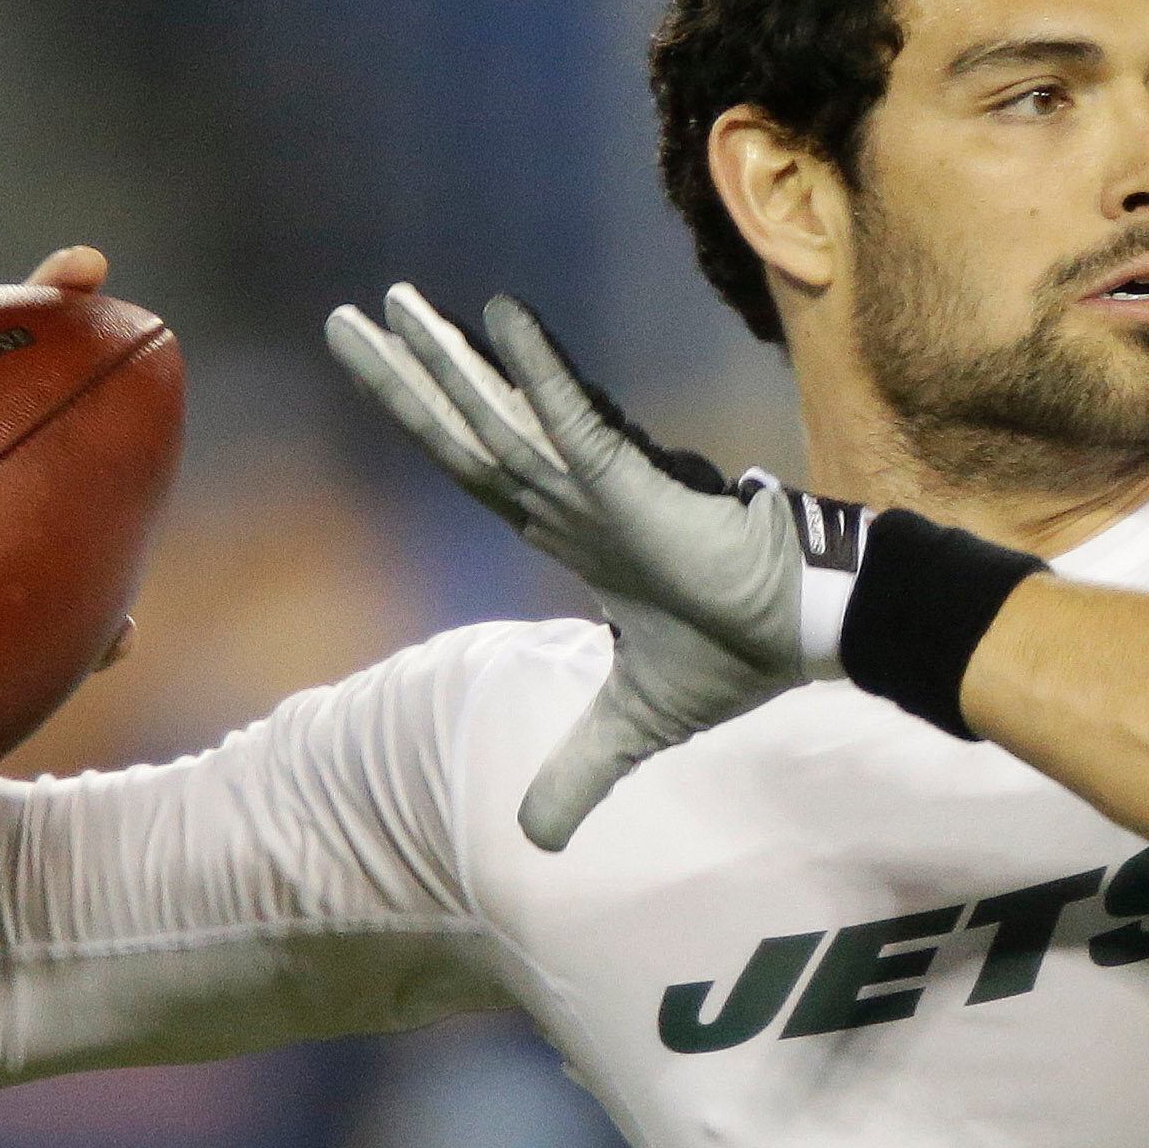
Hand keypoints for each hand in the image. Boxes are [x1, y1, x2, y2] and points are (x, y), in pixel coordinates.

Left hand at [328, 286, 844, 849]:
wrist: (803, 632)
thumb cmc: (733, 652)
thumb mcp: (630, 726)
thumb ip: (577, 771)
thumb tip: (534, 843)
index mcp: (565, 527)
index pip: (471, 465)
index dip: (421, 420)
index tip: (377, 369)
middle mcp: (568, 493)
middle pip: (464, 428)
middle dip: (404, 376)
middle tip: (345, 320)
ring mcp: (596, 484)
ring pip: (500, 416)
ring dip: (447, 361)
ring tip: (391, 303)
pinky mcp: (634, 483)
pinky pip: (573, 417)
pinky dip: (535, 370)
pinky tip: (499, 314)